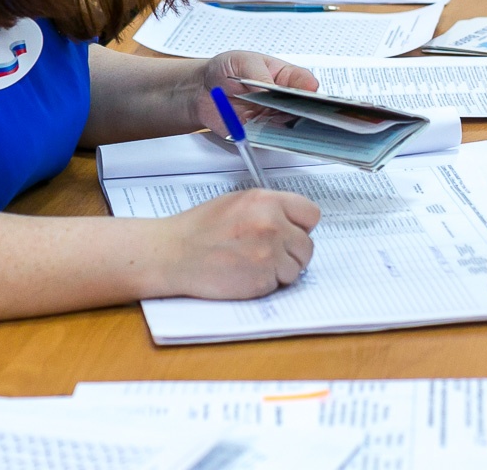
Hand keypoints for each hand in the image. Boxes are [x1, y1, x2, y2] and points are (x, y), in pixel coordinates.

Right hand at [152, 188, 319, 298]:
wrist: (175, 254)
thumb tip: (293, 221)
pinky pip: (279, 284)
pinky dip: (266, 283)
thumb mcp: (238, 202)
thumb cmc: (201, 228)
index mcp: (266, 201)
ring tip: (253, 263)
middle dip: (292, 252)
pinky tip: (245, 274)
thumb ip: (269, 208)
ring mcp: (268, 253)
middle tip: (269, 253)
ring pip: (296, 268)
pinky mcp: (262, 279)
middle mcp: (272, 224)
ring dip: (280, 270)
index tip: (293, 232)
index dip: (301, 226)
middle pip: (307, 245)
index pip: (311, 214)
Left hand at [190, 50, 318, 132]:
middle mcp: (281, 99)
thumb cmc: (225, 70)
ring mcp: (271, 118)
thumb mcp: (242, 62)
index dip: (309, 88)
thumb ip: (258, 74)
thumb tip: (271, 87)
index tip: (309, 92)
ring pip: (288, 128)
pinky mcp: (258, 134)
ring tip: (277, 122)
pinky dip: (267, 140)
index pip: (305, 82)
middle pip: (302, 108)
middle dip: (302, 111)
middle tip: (294, 110)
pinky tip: (263, 134)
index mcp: (283, 77)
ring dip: (285, 127)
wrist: (201, 90)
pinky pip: (268, 141)